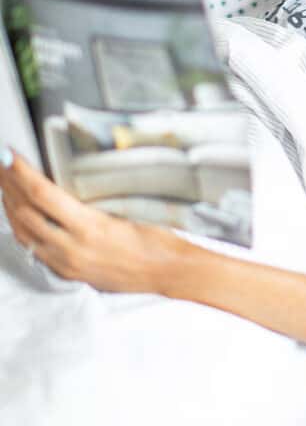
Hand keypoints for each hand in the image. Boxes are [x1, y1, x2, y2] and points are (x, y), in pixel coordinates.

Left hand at [0, 149, 181, 291]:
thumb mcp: (130, 206)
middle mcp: (72, 247)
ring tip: (4, 184)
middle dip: (8, 184)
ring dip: (10, 206)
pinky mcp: (68, 272)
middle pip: (25, 211)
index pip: (42, 194)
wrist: (168, 272)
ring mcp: (67, 263)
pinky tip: (17, 215)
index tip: (8, 153)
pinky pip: (33, 248)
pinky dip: (20, 227)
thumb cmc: (157, 236)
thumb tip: (71, 168)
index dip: (20, 172)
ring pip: (23, 232)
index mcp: (90, 226)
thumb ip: (97, 193)